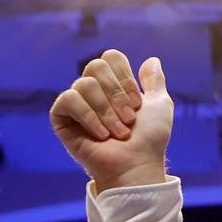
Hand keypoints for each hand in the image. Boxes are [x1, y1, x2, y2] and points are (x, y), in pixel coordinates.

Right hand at [49, 49, 172, 192]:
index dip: (126, 78)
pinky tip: (101, 135)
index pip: (111, 57)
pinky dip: (90, 118)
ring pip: (85, 84)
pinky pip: (69, 99)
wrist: (137, 164)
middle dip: (117, 95)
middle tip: (129, 120)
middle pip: (96, 66)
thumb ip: (155, 82)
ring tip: (118, 133)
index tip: (138, 104)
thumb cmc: (150, 140)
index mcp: (114, 84)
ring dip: (107, 112)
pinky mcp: (61, 116)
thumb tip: (152, 59)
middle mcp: (93, 90)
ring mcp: (76, 102)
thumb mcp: (160, 106)